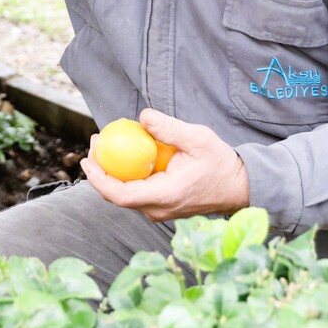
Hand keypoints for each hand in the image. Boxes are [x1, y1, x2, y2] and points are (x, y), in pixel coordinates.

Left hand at [80, 108, 249, 221]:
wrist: (239, 186)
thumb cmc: (220, 163)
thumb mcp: (198, 139)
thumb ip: (169, 128)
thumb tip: (142, 117)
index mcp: (165, 196)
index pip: (120, 195)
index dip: (98, 178)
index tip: (88, 158)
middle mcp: (158, 209)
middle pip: (116, 195)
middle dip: (100, 170)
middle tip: (96, 141)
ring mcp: (159, 210)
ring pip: (125, 194)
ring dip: (112, 171)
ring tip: (106, 143)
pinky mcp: (162, 206)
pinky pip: (136, 191)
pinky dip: (126, 174)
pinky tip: (126, 153)